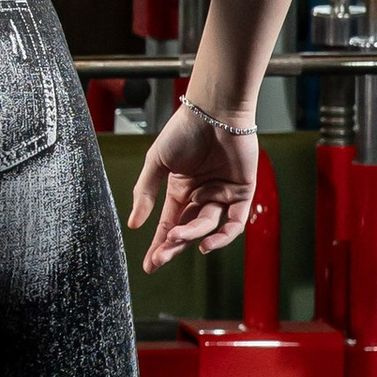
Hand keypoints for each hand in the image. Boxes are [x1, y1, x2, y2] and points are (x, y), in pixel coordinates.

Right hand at [129, 101, 257, 268]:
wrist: (213, 112)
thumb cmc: (183, 130)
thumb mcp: (156, 162)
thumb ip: (146, 193)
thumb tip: (134, 224)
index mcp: (180, 189)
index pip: (170, 224)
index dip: (159, 245)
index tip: (149, 265)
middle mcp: (201, 195)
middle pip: (187, 229)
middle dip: (173, 246)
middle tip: (159, 259)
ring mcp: (222, 194)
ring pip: (207, 225)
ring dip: (192, 234)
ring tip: (177, 236)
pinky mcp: (242, 192)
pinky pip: (235, 222)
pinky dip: (223, 236)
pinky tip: (207, 244)